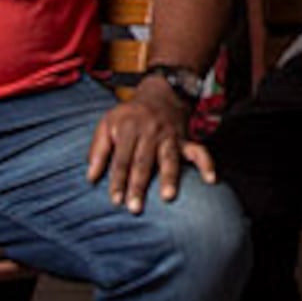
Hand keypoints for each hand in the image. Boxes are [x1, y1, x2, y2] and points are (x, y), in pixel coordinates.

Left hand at [86, 86, 216, 212]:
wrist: (160, 93)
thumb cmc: (129, 114)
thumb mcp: (107, 123)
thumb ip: (98, 150)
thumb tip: (90, 177)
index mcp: (128, 128)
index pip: (122, 158)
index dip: (118, 179)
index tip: (115, 200)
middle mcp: (150, 132)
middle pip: (143, 162)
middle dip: (139, 185)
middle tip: (134, 207)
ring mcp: (169, 136)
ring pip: (169, 159)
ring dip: (169, 177)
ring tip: (168, 197)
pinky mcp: (184, 139)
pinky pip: (199, 151)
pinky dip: (207, 164)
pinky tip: (211, 180)